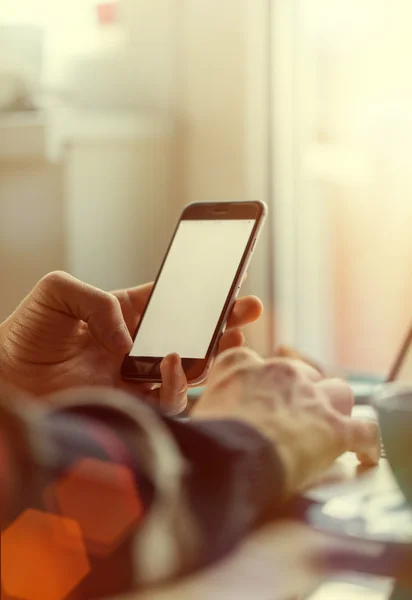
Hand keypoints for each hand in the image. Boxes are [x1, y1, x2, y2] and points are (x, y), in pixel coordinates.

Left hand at [0, 272, 262, 413]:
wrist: (5, 378)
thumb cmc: (26, 333)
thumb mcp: (58, 292)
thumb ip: (100, 301)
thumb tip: (133, 339)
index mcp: (124, 315)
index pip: (172, 302)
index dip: (200, 293)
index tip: (229, 281)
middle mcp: (136, 346)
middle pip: (190, 333)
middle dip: (223, 322)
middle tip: (250, 310)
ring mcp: (135, 377)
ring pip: (188, 368)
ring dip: (214, 353)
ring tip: (231, 338)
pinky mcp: (130, 406)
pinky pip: (168, 399)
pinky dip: (179, 382)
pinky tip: (178, 363)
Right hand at [193, 348, 379, 495]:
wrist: (225, 464)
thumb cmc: (201, 444)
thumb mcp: (194, 415)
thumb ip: (206, 406)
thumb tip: (197, 416)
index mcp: (239, 365)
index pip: (251, 362)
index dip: (256, 382)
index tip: (254, 396)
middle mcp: (278, 372)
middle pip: (300, 373)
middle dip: (298, 392)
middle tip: (290, 418)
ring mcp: (310, 396)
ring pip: (336, 391)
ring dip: (333, 407)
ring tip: (327, 426)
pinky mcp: (335, 427)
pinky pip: (364, 431)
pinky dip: (365, 443)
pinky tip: (362, 454)